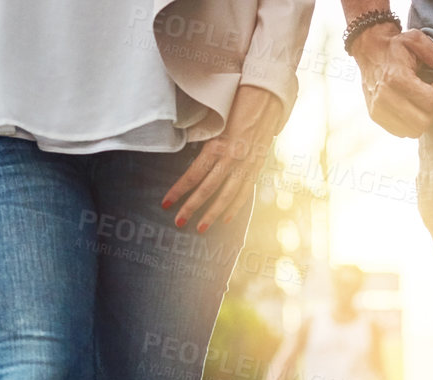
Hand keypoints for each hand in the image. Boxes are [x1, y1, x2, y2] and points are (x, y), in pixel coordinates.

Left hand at [163, 84, 283, 231]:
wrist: (266, 97)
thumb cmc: (236, 102)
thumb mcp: (215, 117)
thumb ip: (202, 135)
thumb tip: (183, 145)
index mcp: (218, 145)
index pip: (194, 174)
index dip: (178, 190)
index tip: (166, 203)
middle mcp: (232, 158)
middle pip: (208, 189)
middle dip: (192, 207)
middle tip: (178, 222)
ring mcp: (246, 165)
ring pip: (227, 196)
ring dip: (212, 214)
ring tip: (200, 229)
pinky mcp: (257, 166)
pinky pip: (244, 191)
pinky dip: (235, 206)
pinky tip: (225, 219)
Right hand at [352, 25, 432, 137]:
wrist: (369, 49)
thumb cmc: (396, 45)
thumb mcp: (416, 39)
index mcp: (396, 78)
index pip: (430, 103)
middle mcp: (385, 96)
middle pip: (423, 121)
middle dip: (432, 111)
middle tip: (429, 97)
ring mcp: (378, 108)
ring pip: (413, 131)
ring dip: (421, 119)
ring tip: (419, 103)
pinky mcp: (375, 116)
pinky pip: (400, 132)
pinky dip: (409, 124)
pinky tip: (409, 108)